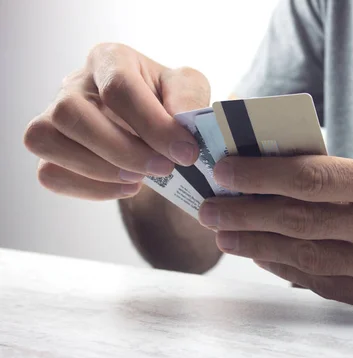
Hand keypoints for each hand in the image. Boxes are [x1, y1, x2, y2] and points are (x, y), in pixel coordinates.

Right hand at [24, 43, 208, 199]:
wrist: (155, 127)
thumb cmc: (169, 102)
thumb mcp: (189, 90)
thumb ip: (189, 99)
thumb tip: (180, 120)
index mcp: (110, 59)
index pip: (118, 87)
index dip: (153, 125)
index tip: (186, 152)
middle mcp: (74, 83)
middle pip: (72, 113)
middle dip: (123, 150)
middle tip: (164, 168)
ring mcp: (54, 116)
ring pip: (48, 140)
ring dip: (100, 169)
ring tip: (141, 178)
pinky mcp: (51, 150)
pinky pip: (51, 174)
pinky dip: (91, 188)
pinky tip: (126, 186)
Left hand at [198, 152, 352, 318]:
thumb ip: (348, 177)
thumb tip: (283, 178)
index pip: (315, 178)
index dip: (263, 175)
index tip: (225, 171)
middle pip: (302, 221)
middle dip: (247, 213)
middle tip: (210, 208)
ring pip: (308, 257)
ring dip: (259, 246)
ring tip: (225, 235)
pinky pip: (326, 284)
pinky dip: (289, 269)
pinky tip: (263, 256)